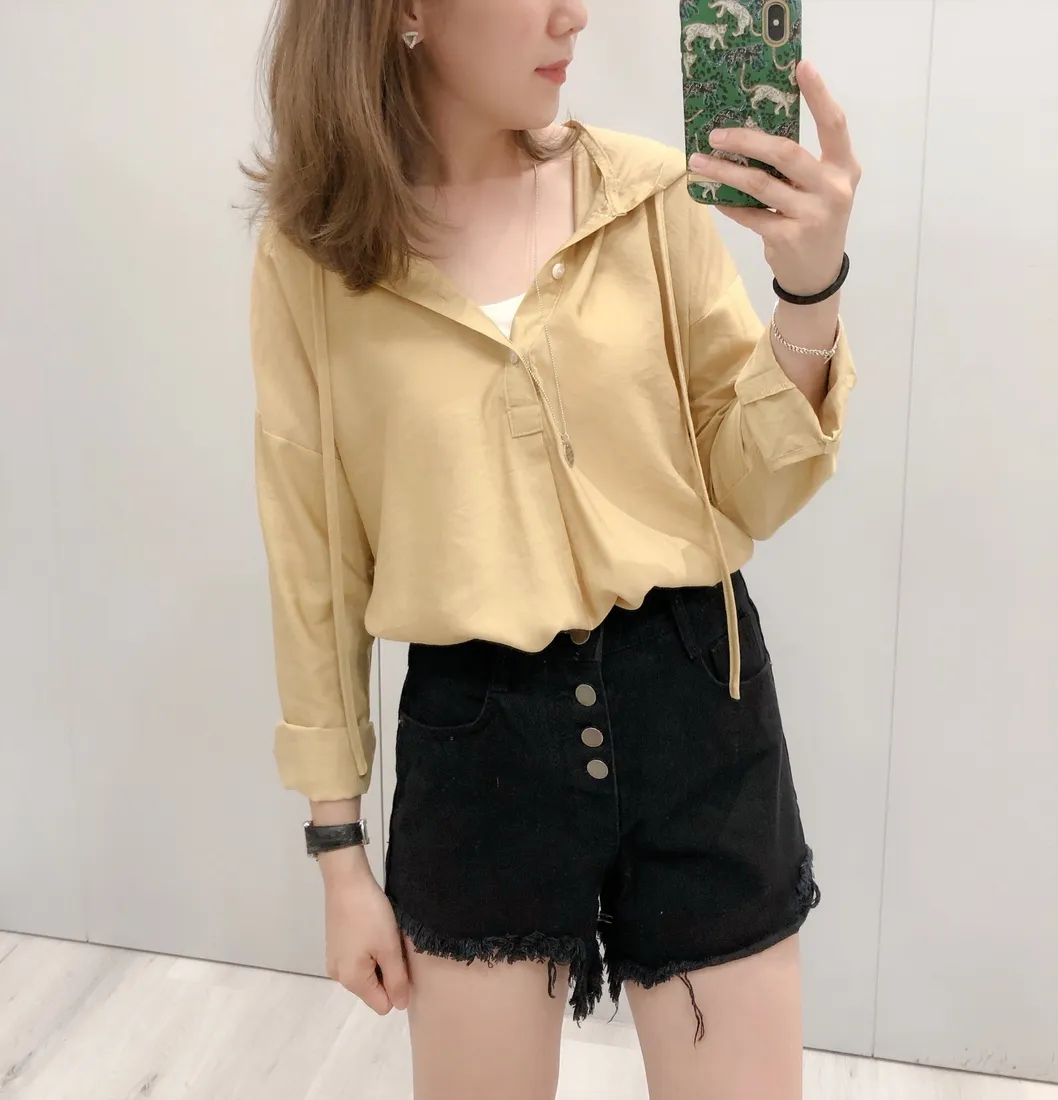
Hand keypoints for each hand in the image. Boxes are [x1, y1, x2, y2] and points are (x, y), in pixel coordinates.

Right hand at [322, 854, 409, 1014]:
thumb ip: (396, 980)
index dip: (398, 987)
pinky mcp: (335, 945)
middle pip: (373, 989)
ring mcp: (335, 959)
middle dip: (388, 972)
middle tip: (393, 945)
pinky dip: (369, 949)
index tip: (401, 962)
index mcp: (352, 980)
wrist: (346, 881)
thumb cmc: (370, 915)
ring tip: (383, 935)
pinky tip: (372, 929)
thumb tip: (400, 1005)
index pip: (383, 1004)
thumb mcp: (389, 948)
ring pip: (366, 972)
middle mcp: (339, 976)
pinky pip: (358, 959)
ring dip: (379, 959)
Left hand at [688, 61, 860, 297]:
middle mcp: (832, 189)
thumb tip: (752, 131)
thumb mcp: (821, 188)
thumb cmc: (816, 219)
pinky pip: (748, 214)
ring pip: (759, 184)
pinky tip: (712, 194)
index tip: (801, 66)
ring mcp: (810, 215)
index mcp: (844, 168)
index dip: (819, 95)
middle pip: (785, 153)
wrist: (818, 274)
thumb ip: (801, 163)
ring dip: (724, 171)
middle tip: (716, 134)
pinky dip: (728, 203)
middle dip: (746, 140)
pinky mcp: (786, 238)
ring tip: (700, 162)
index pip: (834, 125)